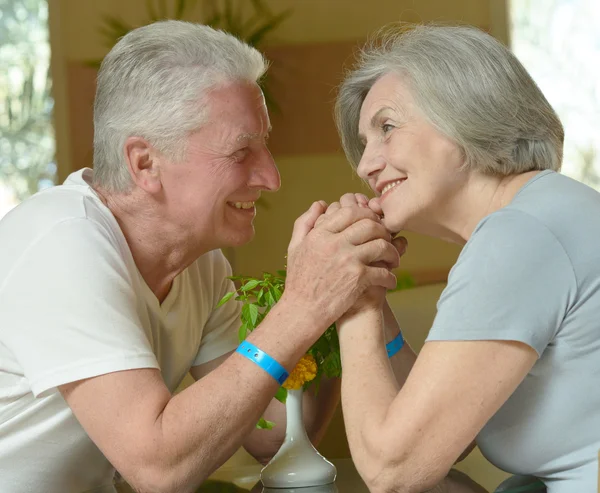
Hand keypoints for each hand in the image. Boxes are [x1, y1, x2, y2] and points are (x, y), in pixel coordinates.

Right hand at [283, 196, 399, 332]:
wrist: (302, 311)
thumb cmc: (299, 281)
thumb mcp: (295, 247)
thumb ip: (305, 222)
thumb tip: (321, 204)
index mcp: (320, 234)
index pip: (349, 212)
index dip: (365, 215)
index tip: (371, 223)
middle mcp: (334, 244)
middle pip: (370, 224)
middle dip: (382, 230)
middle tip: (386, 239)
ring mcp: (348, 260)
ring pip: (381, 245)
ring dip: (392, 252)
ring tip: (393, 260)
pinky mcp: (358, 279)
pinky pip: (383, 271)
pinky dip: (390, 276)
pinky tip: (389, 280)